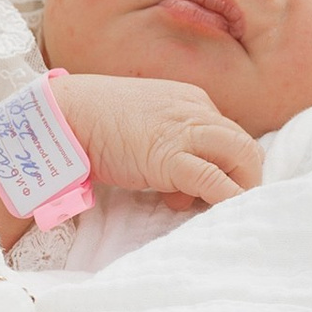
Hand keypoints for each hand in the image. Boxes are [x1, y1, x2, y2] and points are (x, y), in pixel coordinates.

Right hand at [48, 72, 261, 211]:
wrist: (67, 115)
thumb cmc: (96, 125)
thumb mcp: (145, 129)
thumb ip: (167, 152)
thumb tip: (180, 191)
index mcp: (191, 100)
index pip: (226, 134)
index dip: (220, 164)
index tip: (196, 188)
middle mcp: (196, 110)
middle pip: (243, 143)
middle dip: (243, 176)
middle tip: (222, 201)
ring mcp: (186, 132)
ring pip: (243, 154)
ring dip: (244, 185)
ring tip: (227, 208)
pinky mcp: (171, 157)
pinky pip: (216, 180)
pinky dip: (230, 197)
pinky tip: (228, 211)